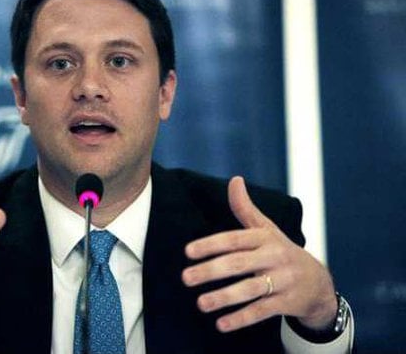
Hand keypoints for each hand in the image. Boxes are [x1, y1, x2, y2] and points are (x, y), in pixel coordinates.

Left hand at [182, 177, 336, 332]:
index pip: (234, 239)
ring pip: (251, 289)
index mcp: (265, 238)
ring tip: (200, 303)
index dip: (211, 244)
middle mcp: (274, 257)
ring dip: (224, 297)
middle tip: (185, 278)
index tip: (188, 252)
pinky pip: (262, 311)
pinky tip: (221, 324)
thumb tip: (234, 179)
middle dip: (211, 271)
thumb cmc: (281, 251)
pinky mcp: (287, 302)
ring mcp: (282, 281)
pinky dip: (242, 318)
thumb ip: (245, 208)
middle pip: (239, 263)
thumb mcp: (266, 229)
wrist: (319, 281)